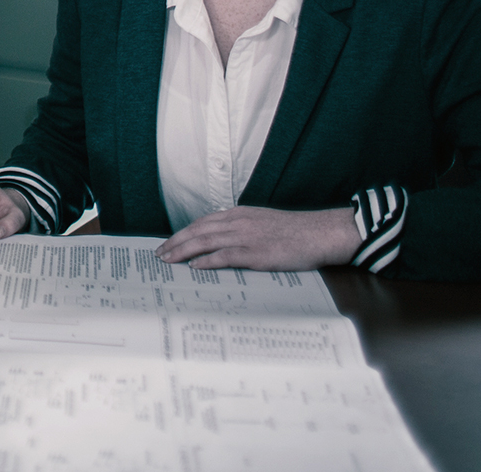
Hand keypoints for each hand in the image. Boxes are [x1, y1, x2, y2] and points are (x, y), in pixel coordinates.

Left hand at [156, 205, 360, 270]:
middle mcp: (238, 222)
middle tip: (159, 254)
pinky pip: (225, 256)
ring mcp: (246, 236)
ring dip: (183, 251)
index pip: (202, 222)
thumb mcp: (262, 222)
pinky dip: (207, 261)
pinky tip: (194, 267)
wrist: (320, 233)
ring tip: (169, 260)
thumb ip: (242, 228)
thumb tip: (223, 242)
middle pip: (197, 231)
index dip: (183, 233)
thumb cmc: (295, 231)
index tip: (169, 242)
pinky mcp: (256, 252)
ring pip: (205, 241)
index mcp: (239, 214)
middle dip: (175, 242)